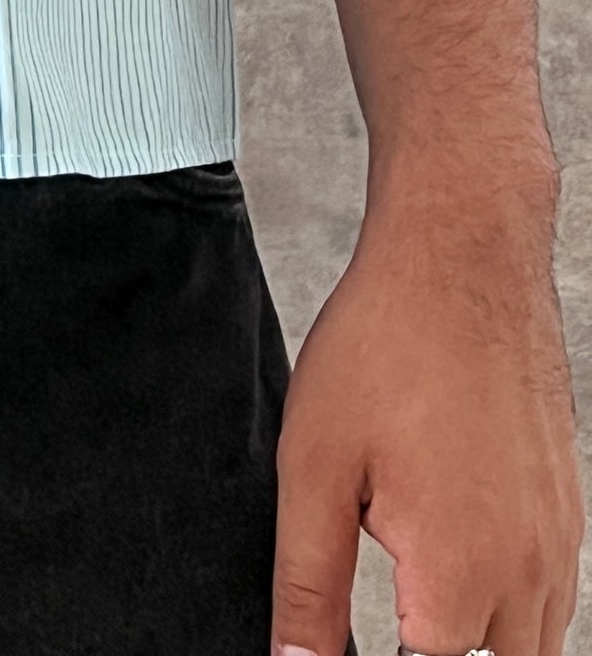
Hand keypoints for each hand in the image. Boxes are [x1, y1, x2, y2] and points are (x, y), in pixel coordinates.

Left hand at [271, 178, 582, 655]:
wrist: (461, 258)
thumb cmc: (385, 345)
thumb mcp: (314, 467)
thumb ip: (308, 584)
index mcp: (458, 578)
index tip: (351, 639)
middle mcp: (527, 574)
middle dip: (433, 653)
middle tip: (383, 615)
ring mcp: (559, 544)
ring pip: (530, 647)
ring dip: (472, 642)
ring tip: (411, 602)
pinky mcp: (568, 511)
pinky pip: (552, 599)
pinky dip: (508, 608)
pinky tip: (456, 569)